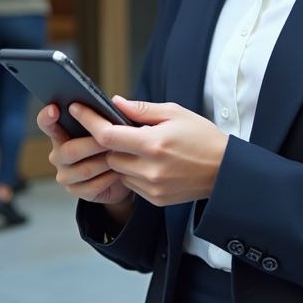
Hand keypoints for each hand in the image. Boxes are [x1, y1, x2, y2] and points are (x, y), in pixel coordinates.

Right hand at [37, 104, 133, 212]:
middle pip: (70, 150)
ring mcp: (66, 175)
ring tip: (122, 154)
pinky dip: (109, 178)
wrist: (123, 174)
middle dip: (94, 144)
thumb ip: (111, 114)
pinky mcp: (77, 191)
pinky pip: (93, 185)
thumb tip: (115, 101)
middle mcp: (59, 155)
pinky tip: (120, 171)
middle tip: (112, 139)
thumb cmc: (115, 144)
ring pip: (84, 169)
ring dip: (106, 162)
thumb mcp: (114, 126)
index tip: (54, 109)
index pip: (46, 124)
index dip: (47, 117)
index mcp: (62, 134)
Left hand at [72, 97, 228, 207]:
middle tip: (118, 130)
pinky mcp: (155, 199)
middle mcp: (150, 169)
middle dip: (109, 142)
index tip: (77, 110)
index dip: (89, 122)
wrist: (224, 171)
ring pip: (118, 171)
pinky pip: (131, 184)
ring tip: (140, 147)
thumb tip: (114, 102)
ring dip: (121, 158)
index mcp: (154, 144)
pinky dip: (133, 172)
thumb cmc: (202, 137)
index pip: (108, 135)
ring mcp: (152, 187)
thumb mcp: (175, 113)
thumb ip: (142, 110)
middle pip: (109, 155)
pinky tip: (150, 163)